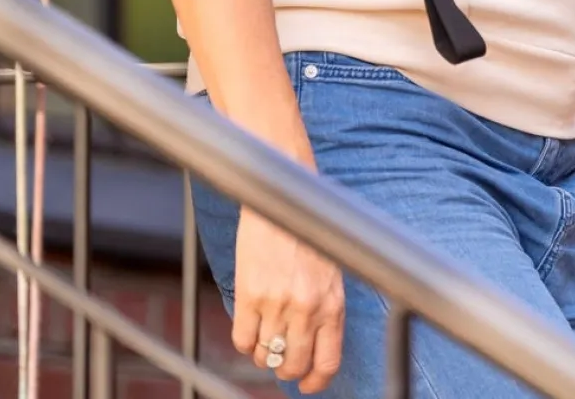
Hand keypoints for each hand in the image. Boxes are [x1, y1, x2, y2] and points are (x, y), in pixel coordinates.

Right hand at [231, 205, 345, 390]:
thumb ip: (324, 309)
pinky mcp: (250, 294)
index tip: (307, 385)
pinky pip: (242, 340)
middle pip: (293, 366)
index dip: (315, 382)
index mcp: (332, 303)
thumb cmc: (307, 230)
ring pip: (266, 356)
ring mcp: (278, 303)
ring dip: (263, 354)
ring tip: (264, 337)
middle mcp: (307, 308)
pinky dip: (244, 343)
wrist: (282, 195)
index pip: (327, 363)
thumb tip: (314, 347)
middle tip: (280, 358)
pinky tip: (249, 327)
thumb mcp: (329, 272)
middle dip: (285, 369)